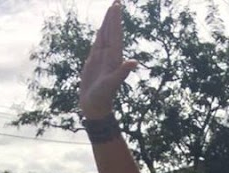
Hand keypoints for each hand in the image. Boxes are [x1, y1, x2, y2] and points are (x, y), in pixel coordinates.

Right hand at [80, 1, 137, 118]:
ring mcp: (102, 58)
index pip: (116, 35)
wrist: (95, 106)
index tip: (117, 6)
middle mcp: (110, 56)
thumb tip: (134, 62)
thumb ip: (122, 72)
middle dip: (113, 18)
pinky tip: (101, 30)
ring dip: (107, 24)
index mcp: (115, 58)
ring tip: (110, 11)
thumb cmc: (103, 96)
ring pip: (105, 36)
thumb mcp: (112, 83)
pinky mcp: (94, 62)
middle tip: (116, 2)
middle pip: (112, 32)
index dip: (116, 21)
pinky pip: (98, 44)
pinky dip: (100, 35)